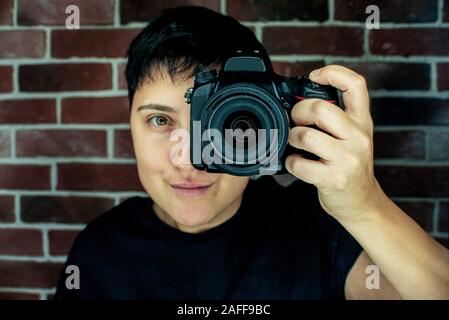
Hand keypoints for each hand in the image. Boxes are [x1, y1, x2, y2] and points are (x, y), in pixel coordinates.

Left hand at [286, 65, 381, 220]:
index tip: (315, 77)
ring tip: (295, 144)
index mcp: (362, 122)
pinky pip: (300, 164)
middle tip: (295, 121)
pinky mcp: (335, 179)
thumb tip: (299, 101)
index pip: (356, 84)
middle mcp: (359, 137)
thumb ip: (335, 118)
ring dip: (292, 138)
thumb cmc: (349, 166)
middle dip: (298, 112)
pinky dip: (291, 163)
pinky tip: (297, 163)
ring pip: (306, 136)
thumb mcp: (352, 137)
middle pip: (321, 108)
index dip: (334, 72)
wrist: (362, 202)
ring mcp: (348, 159)